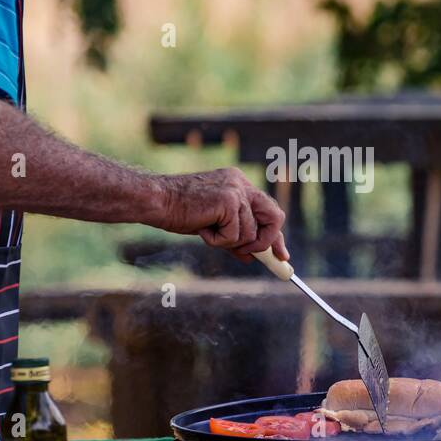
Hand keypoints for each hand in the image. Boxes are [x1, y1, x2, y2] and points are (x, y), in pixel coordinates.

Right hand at [154, 168, 287, 262]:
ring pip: (250, 234)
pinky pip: (234, 236)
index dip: (276, 236)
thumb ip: (235, 236)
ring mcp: (236, 191)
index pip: (268, 211)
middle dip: (267, 242)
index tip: (282, 256)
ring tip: (207, 231)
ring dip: (229, 242)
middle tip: (250, 255)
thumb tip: (252, 256)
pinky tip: (202, 228)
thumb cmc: (180, 211)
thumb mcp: (214, 224)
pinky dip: (217, 240)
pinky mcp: (229, 201)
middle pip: (275, 216)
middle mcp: (241, 184)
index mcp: (239, 184)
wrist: (158, 202)